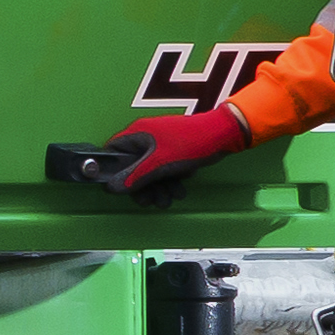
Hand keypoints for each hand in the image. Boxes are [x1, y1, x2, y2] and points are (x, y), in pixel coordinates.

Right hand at [50, 106, 245, 205]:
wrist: (223, 134)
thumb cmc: (191, 143)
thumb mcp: (159, 164)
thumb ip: (135, 176)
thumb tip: (111, 188)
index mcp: (137, 133)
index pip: (112, 151)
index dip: (112, 170)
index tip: (118, 187)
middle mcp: (146, 136)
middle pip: (132, 166)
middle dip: (141, 186)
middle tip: (148, 201)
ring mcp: (160, 143)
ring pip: (150, 170)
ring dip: (158, 187)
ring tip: (169, 198)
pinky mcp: (174, 149)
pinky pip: (164, 168)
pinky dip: (169, 180)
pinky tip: (179, 188)